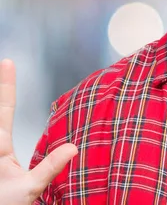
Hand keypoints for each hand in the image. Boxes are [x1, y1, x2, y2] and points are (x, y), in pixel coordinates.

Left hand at [0, 59, 77, 204]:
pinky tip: (4, 122)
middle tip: (4, 63)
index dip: (7, 85)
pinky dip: (2, 123)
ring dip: (1, 106)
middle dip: (0, 89)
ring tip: (3, 82)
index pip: (3, 110)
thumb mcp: (28, 190)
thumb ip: (49, 167)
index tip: (8, 61)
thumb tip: (73, 147)